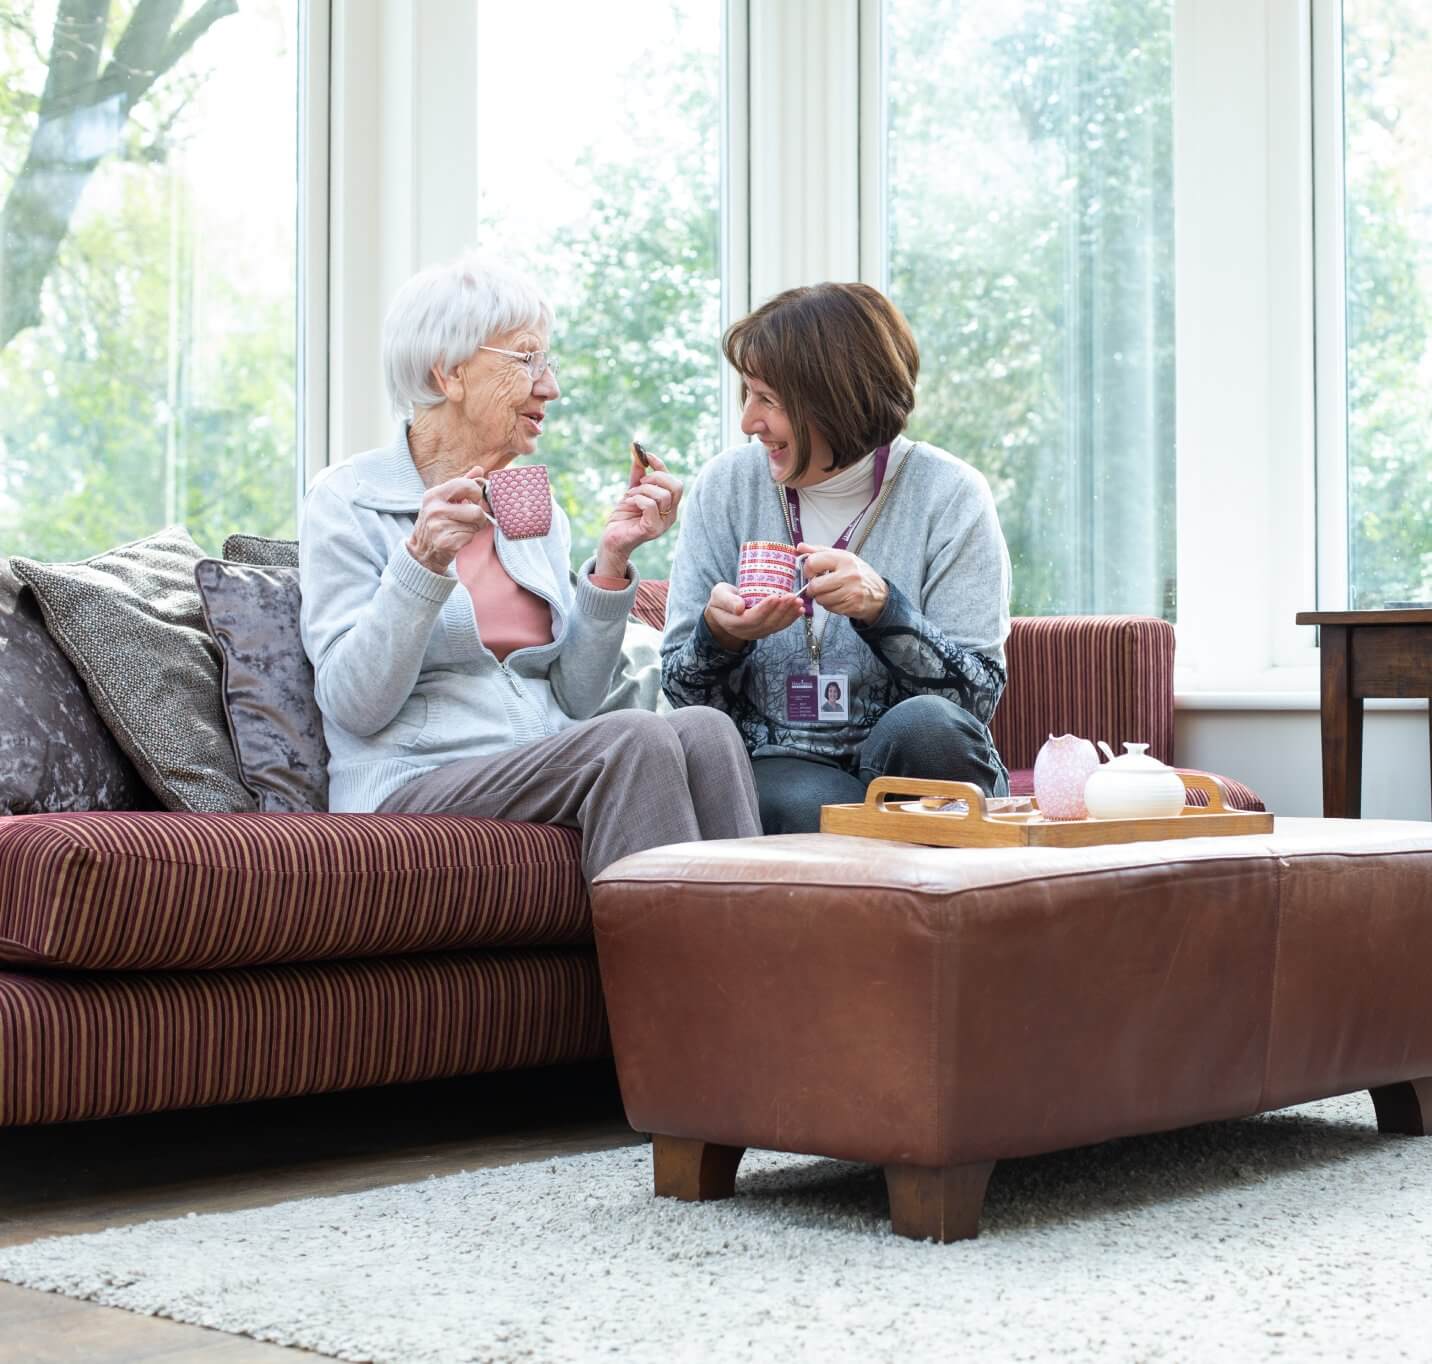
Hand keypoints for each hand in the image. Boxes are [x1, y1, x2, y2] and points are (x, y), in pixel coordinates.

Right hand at [406, 465, 488, 572]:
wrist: (421, 551)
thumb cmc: (438, 521)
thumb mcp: (444, 500)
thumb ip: (462, 484)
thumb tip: (480, 469)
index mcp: (434, 495)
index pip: (466, 485)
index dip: (477, 492)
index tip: (474, 499)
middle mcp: (434, 509)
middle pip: (476, 510)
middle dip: (479, 516)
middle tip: (471, 519)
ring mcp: (438, 526)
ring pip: (475, 524)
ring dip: (474, 528)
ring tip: (462, 528)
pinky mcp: (445, 542)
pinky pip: (470, 536)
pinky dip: (468, 538)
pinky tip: (457, 538)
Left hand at [595, 450, 683, 577]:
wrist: (611, 539)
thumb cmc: (623, 517)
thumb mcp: (632, 491)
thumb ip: (638, 474)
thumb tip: (638, 451)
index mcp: (670, 506)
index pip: (675, 481)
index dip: (661, 466)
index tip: (646, 455)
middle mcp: (671, 516)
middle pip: (676, 486)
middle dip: (655, 478)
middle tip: (638, 483)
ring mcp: (663, 524)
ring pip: (662, 495)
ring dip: (642, 490)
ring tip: (630, 496)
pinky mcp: (652, 530)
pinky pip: (650, 506)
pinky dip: (637, 499)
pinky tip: (629, 503)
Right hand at [703, 581, 803, 650]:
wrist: (724, 610)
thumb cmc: (721, 599)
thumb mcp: (718, 595)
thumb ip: (726, 600)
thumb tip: (739, 607)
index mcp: (734, 624)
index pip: (752, 618)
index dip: (764, 609)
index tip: (775, 596)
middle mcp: (747, 631)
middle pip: (767, 623)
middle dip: (781, 610)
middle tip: (792, 597)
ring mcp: (758, 632)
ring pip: (776, 626)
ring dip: (789, 614)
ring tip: (798, 602)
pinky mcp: (766, 630)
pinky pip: (780, 626)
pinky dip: (791, 618)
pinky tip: (799, 610)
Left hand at [795, 542, 888, 623]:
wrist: (878, 593)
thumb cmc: (857, 572)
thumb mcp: (841, 557)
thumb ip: (819, 551)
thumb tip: (799, 547)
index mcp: (844, 559)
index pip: (813, 562)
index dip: (807, 570)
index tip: (811, 573)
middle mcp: (848, 574)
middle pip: (814, 586)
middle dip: (813, 588)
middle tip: (819, 586)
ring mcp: (851, 591)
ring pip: (821, 599)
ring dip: (821, 598)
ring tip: (830, 592)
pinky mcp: (852, 605)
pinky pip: (830, 608)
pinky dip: (830, 605)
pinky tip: (838, 599)